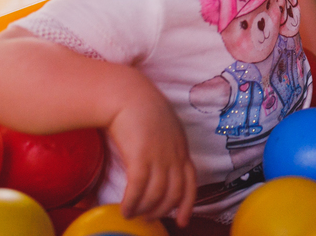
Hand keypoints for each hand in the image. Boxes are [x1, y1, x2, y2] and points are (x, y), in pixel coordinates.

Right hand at [109, 87, 197, 226]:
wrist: (127, 93)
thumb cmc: (140, 107)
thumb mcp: (162, 126)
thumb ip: (164, 144)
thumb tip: (156, 163)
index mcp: (181, 146)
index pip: (191, 181)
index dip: (189, 203)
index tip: (183, 221)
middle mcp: (174, 153)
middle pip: (175, 192)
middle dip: (162, 210)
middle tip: (149, 218)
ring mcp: (159, 156)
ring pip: (157, 194)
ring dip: (145, 209)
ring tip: (133, 215)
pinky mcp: (141, 157)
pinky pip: (139, 189)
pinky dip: (132, 203)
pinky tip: (124, 209)